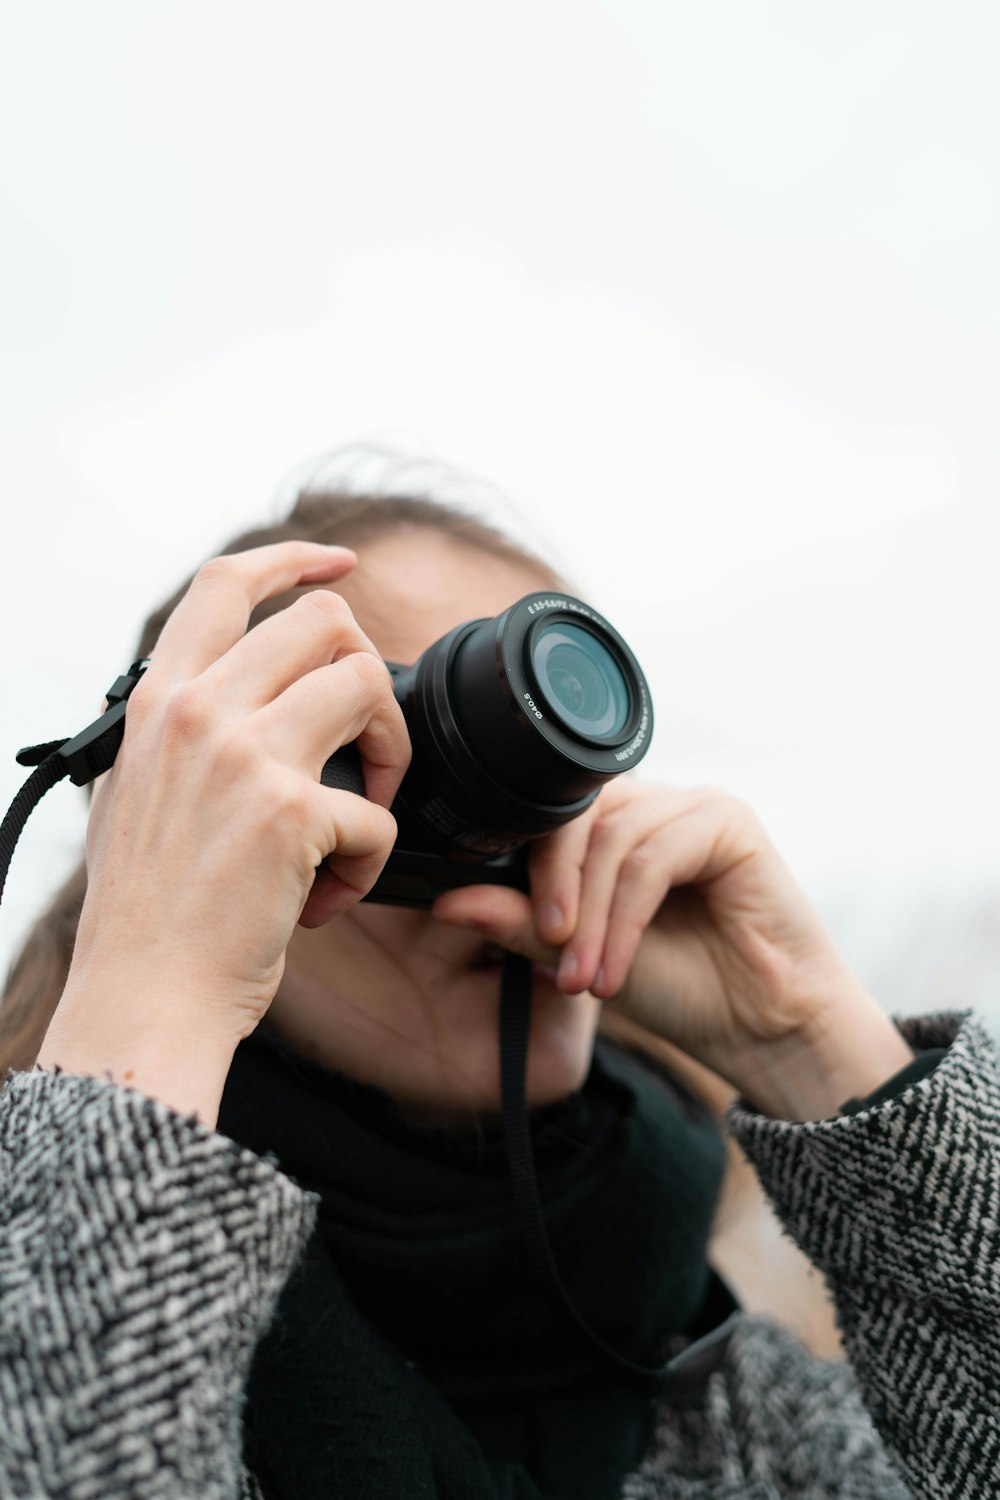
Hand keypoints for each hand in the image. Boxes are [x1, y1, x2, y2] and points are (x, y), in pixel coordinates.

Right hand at [59, 541, 410, 1051]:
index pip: (224, 585)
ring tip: (360, 819)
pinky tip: (327, 901)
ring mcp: (244, 755)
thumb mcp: (134, 796)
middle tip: (365, 751)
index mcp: (159, 702)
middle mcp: (198, 711)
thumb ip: (174, 738)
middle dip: (369, 676)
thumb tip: (222, 696)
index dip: (293, 560)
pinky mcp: (292, 813)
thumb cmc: (148, 915)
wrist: (145, 998)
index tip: (341, 562)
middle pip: (325, 621)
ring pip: (367, 686)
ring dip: (389, 756)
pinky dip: (369, 864)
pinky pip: (379, 813)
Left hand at [432, 778, 898, 1102]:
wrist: (763, 1029)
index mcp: (617, 822)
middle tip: (547, 946)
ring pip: (611, 838)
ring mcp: (694, 806)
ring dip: (590, 916)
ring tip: (582, 978)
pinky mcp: (730, 823)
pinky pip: (652, 858)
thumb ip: (521, 925)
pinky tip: (615, 970)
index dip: (516, 862)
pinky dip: (624, 919)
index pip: (548, 815)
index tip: (481, 916)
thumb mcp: (580, 956)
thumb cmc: (682, 989)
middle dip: (549, 883)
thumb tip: (445, 901)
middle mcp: (655, 803)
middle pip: (575, 814)